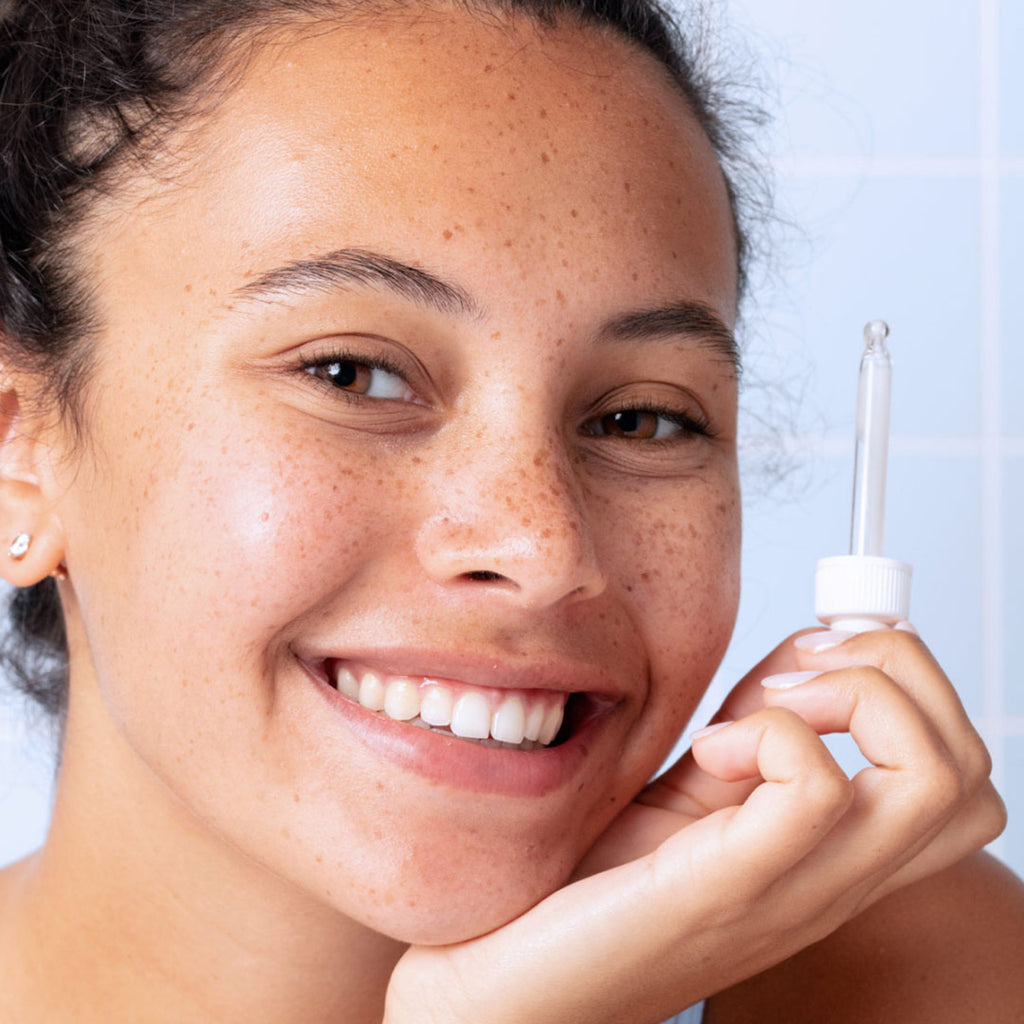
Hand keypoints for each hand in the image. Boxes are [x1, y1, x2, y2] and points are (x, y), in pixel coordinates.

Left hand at [384, 628, 1004, 1023]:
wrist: (523, 982)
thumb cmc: (601, 887)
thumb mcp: (696, 787)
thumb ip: (756, 729)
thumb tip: (801, 657)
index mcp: (833, 851)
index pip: (959, 771)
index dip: (910, 682)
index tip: (812, 660)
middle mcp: (837, 876)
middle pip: (967, 765)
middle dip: (897, 669)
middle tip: (797, 673)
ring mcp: (795, 886)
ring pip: (935, 775)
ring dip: (851, 695)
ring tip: (762, 704)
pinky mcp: (730, 885)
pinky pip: (817, 791)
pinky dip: (772, 733)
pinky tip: (708, 750)